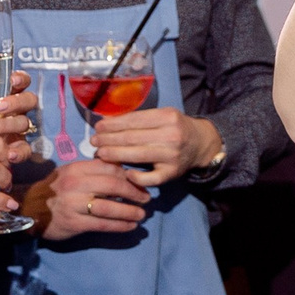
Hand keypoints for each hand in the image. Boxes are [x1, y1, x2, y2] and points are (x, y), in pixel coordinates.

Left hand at [0, 67, 37, 164]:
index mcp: (9, 94)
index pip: (23, 81)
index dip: (22, 78)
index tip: (13, 80)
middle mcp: (18, 110)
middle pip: (29, 100)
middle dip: (15, 102)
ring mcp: (20, 128)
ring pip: (24, 123)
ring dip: (6, 125)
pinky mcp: (19, 146)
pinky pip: (26, 149)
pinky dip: (19, 152)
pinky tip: (8, 154)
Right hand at [35, 159, 152, 239]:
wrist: (29, 209)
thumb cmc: (55, 190)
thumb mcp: (71, 173)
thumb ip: (93, 171)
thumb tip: (125, 172)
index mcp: (77, 168)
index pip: (110, 167)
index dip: (129, 175)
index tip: (141, 181)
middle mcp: (75, 184)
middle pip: (113, 185)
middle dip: (134, 192)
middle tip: (146, 199)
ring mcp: (73, 204)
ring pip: (109, 207)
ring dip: (130, 211)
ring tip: (141, 215)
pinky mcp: (73, 223)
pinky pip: (102, 224)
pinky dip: (120, 225)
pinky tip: (130, 226)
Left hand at [89, 106, 220, 186]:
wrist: (200, 144)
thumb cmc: (175, 127)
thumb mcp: (162, 115)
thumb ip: (139, 119)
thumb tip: (106, 121)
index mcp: (167, 117)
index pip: (133, 120)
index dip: (112, 124)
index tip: (97, 127)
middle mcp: (170, 135)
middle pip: (131, 138)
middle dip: (108, 140)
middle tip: (93, 142)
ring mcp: (171, 156)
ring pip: (136, 156)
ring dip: (114, 155)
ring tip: (100, 153)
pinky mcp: (172, 173)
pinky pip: (150, 178)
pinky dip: (136, 177)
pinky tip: (125, 173)